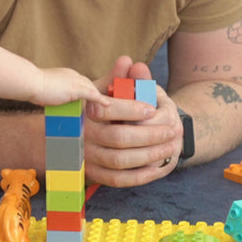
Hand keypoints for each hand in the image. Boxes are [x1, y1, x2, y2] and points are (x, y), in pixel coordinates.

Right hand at [35, 67, 110, 107]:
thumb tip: (47, 99)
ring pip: (92, 89)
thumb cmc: (31, 86)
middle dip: (96, 93)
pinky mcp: (75, 88)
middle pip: (89, 84)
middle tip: (104, 103)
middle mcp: (72, 75)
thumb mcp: (43, 88)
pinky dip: (100, 99)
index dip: (87, 90)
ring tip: (105, 107)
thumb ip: (50, 92)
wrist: (29, 82)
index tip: (91, 98)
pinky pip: (92, 94)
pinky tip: (107, 104)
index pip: (81, 82)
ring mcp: (74, 81)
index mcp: (65, 74)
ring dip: (99, 98)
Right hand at [83, 56, 182, 186]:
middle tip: (171, 130)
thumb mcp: (100, 91)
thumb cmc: (94, 109)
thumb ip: (116, 78)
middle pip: (118, 138)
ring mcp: (86, 158)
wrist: (70, 135)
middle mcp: (82, 136)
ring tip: (170, 146)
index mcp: (83, 113)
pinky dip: (141, 175)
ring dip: (150, 155)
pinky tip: (158, 166)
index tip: (151, 109)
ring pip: (120, 161)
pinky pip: (118, 180)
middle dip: (150, 135)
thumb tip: (128, 61)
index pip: (107, 111)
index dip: (131, 110)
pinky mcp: (92, 175)